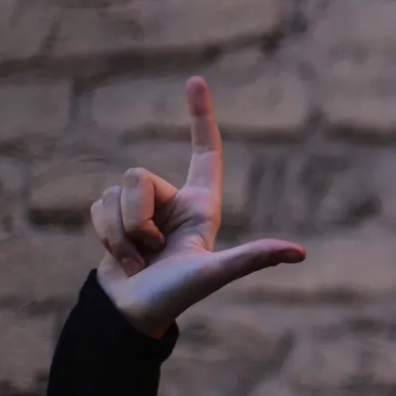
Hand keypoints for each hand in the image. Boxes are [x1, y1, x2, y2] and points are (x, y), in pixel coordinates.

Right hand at [90, 77, 305, 335]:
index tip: (196, 80)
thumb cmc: (178, 295)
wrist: (133, 314)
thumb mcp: (216, 272)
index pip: (204, 150)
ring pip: (114, 192)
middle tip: (153, 251)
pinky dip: (105, 235)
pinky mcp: (114, 217)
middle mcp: (172, 199)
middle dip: (136, 218)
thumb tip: (299, 253)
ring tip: (140, 259)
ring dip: (120, 232)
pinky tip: (122, 260)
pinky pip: (97, 206)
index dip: (200, 115)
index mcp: (202, 203)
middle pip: (137, 176)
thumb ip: (253, 258)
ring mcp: (142, 208)